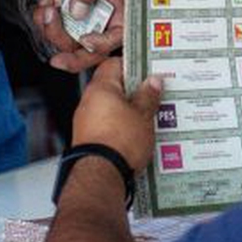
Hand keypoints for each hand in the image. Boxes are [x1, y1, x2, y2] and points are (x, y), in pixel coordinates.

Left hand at [33, 0, 126, 70]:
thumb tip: (80, 12)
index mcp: (116, 4)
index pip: (118, 35)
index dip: (103, 45)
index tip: (85, 40)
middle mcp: (98, 15)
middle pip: (91, 51)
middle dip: (73, 56)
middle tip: (58, 59)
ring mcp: (78, 17)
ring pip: (66, 43)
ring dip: (52, 30)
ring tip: (49, 6)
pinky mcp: (60, 15)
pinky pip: (49, 30)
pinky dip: (42, 21)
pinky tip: (44, 3)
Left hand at [70, 57, 162, 171]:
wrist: (101, 176)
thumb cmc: (119, 143)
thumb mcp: (143, 115)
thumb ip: (148, 96)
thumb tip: (153, 82)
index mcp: (100, 88)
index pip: (114, 64)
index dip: (133, 65)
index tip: (148, 71)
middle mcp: (89, 103)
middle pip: (113, 88)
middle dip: (134, 92)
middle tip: (154, 95)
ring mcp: (86, 122)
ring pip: (111, 108)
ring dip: (129, 111)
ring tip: (150, 117)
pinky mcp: (88, 140)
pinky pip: (107, 126)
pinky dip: (121, 127)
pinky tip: (137, 134)